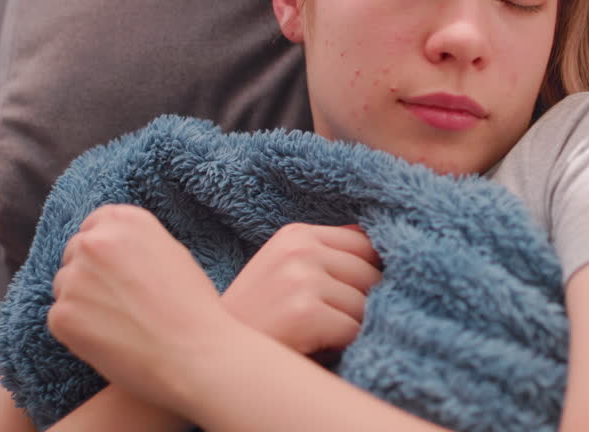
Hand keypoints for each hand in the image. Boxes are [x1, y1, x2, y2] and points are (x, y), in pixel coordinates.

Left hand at [48, 204, 229, 406]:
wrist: (193, 353)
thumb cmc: (191, 307)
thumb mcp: (170, 253)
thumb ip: (134, 244)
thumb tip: (110, 252)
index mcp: (125, 220)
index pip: (93, 225)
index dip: (101, 248)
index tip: (110, 268)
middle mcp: (95, 242)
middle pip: (74, 253)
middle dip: (88, 273)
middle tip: (116, 301)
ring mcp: (74, 277)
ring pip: (64, 286)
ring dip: (81, 301)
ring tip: (118, 323)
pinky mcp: (62, 315)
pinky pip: (60, 318)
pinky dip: (77, 330)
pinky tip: (109, 340)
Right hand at [221, 223, 381, 357]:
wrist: (211, 354)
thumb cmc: (258, 318)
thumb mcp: (284, 271)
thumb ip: (326, 255)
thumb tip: (377, 244)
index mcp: (296, 234)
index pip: (364, 244)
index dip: (366, 274)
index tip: (348, 296)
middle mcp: (299, 249)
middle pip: (371, 273)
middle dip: (361, 302)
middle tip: (328, 323)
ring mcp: (301, 278)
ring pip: (366, 304)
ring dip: (352, 327)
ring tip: (317, 336)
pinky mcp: (305, 312)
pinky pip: (354, 329)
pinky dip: (343, 346)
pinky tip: (314, 349)